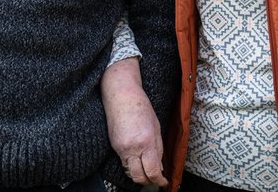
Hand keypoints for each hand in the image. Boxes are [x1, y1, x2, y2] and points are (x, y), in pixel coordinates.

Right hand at [101, 58, 167, 187]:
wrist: (121, 95)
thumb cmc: (140, 107)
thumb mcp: (156, 127)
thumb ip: (158, 149)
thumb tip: (159, 167)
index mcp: (146, 142)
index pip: (152, 171)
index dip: (159, 181)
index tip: (163, 182)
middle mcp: (132, 148)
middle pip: (139, 177)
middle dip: (148, 182)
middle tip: (155, 180)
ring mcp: (121, 148)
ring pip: (130, 172)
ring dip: (139, 175)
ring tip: (147, 171)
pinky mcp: (114, 146)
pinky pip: (124, 162)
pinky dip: (132, 165)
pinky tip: (138, 160)